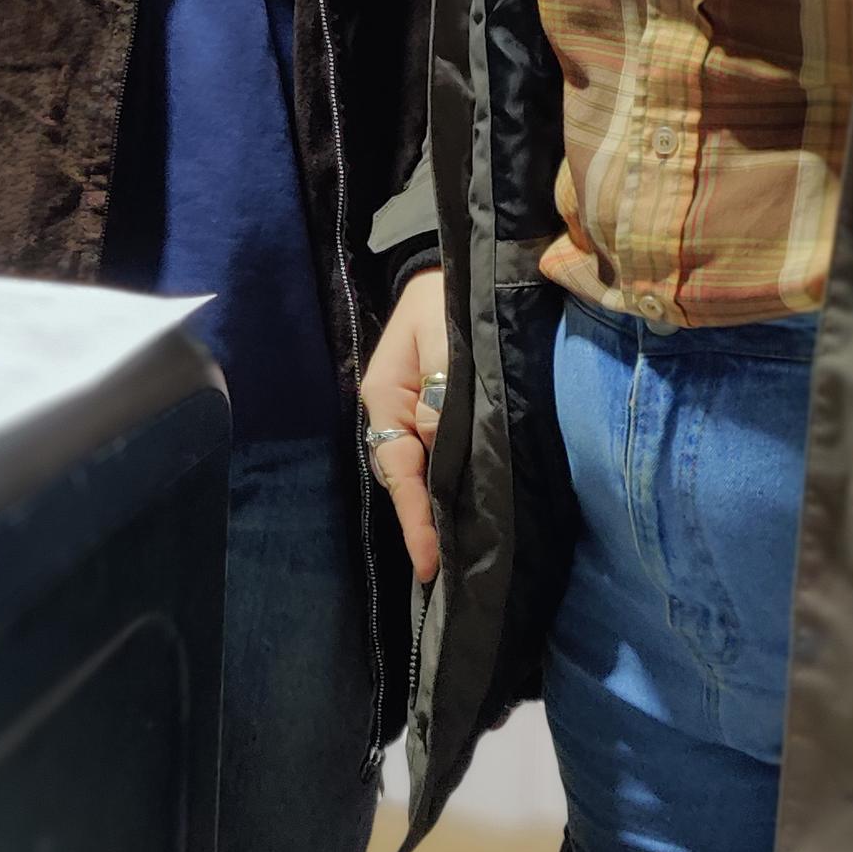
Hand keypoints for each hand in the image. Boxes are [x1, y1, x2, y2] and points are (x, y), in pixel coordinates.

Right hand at [359, 270, 448, 585]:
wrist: (445, 276)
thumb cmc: (442, 300)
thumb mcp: (442, 336)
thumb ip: (442, 389)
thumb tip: (440, 443)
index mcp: (386, 398)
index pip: (401, 471)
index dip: (417, 518)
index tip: (430, 562)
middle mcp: (394, 417)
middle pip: (408, 482)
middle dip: (425, 526)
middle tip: (447, 575)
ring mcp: (414, 419)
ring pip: (424, 475)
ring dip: (439, 511)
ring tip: (458, 558)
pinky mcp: (436, 417)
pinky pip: (440, 460)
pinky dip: (451, 487)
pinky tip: (466, 511)